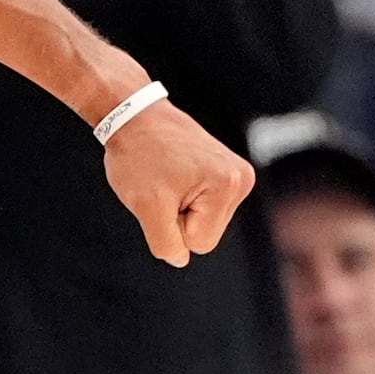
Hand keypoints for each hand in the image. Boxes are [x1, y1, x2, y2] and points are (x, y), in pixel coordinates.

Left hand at [99, 98, 252, 267]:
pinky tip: (173, 173)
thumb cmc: (137, 156)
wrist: (133, 114)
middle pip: (206, 233)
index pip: (200, 243)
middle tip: (161, 184)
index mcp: (229, 186)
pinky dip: (183, 195)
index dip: (170, 226)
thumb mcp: (146, 207)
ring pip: (204, 220)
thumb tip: (180, 259)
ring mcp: (236, 173)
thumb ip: (165, 243)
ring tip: (166, 176)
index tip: (160, 193)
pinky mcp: (225, 169)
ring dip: (179, 206)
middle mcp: (241, 179)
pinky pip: (203, 205)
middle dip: (177, 217)